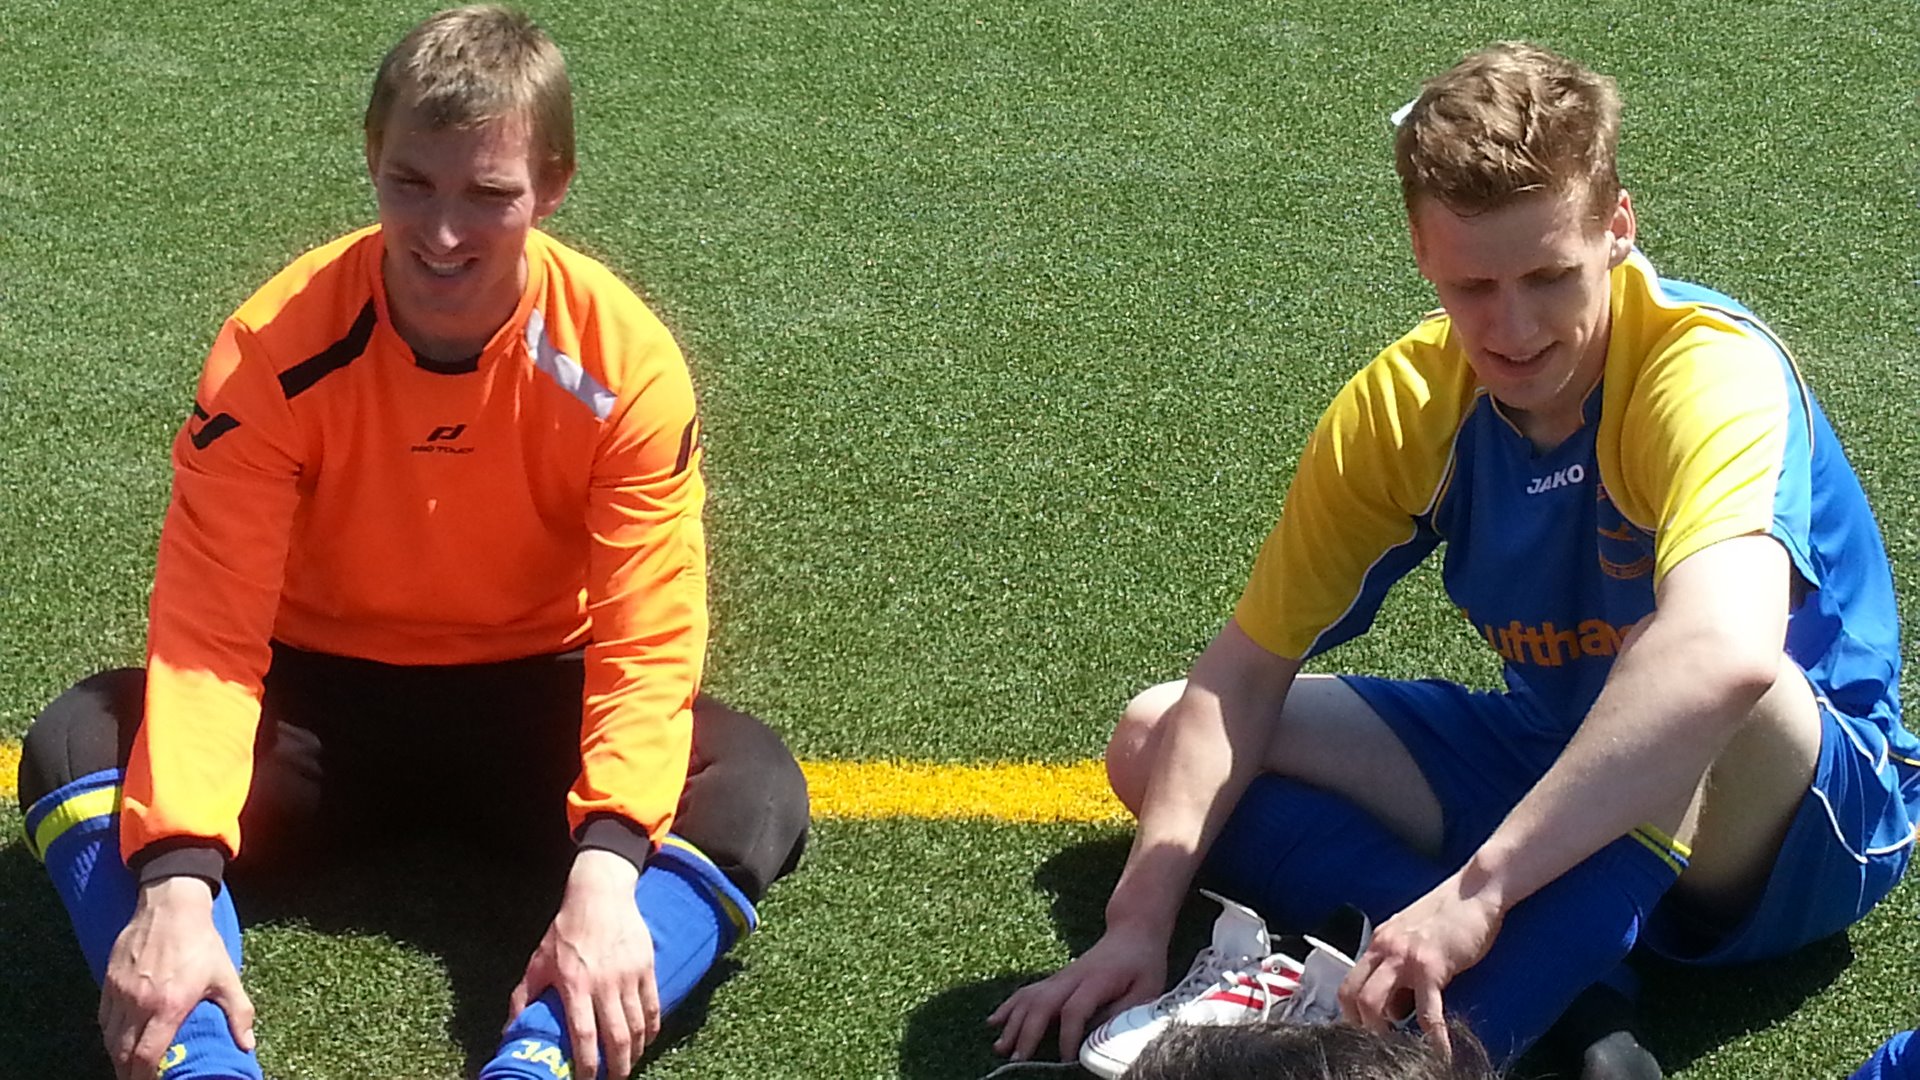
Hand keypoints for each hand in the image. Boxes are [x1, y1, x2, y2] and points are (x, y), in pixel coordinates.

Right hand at [99, 876, 254, 1079]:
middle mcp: (139, 1002)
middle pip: (122, 1053)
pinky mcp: (108, 980)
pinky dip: (108, 1034)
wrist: (171, 905)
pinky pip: (102, 1017)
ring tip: (128, 1064)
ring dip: (117, 1055)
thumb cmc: (201, 943)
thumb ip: (239, 1013)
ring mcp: (120, 992)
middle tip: (138, 1079)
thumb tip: (248, 1045)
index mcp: (169, 1006)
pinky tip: (119, 1038)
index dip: (144, 1078)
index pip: (146, 1056)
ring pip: (109, 1037)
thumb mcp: (227, 977)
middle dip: (127, 1072)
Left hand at [509, 849, 655, 1078]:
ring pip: (639, 1026)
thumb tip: (509, 1031)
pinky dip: (652, 1029)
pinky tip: (647, 1041)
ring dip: (636, 1052)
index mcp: (575, 985)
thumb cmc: (565, 931)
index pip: (584, 1036)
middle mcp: (605, 984)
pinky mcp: (646, 967)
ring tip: (628, 1065)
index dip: (587, 1065)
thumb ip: (523, 998)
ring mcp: (629, 975)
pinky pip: (654, 1006)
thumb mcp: (537, 963)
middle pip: (617, 1038)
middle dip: (617, 1068)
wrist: (599, 895)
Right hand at [987, 925, 1167, 1063]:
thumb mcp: (1147, 989)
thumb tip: (1100, 1036)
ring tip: (1000, 1047)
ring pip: (1029, 998)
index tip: (1065, 1059)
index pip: (1074, 1010)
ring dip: (1012, 1023)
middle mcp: (1071, 977)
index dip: (1067, 1036)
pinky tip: (994, 1021)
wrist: (1132, 932)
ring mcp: (1060, 977)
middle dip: (1027, 1032)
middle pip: (1042, 1003)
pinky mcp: (1055, 980)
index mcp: (1096, 980)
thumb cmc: (1142, 963)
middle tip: (1018, 1059)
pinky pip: (1027, 993)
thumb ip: (1124, 1013)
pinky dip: (1008, 1007)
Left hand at [1338, 874, 1503, 1055]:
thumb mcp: (1413, 933)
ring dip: (1381, 1032)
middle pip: (1351, 995)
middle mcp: (1384, 948)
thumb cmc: (1451, 911)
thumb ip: (1399, 958)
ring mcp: (1404, 957)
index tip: (1364, 1030)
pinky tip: (1440, 1051)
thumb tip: (1398, 997)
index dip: (1351, 1012)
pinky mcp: (1431, 966)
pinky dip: (1432, 1037)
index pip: (1349, 982)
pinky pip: (1425, 1011)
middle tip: (1377, 1044)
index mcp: (1379, 942)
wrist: (1476, 888)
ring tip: (1399, 1049)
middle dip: (1359, 1025)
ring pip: (1372, 1002)